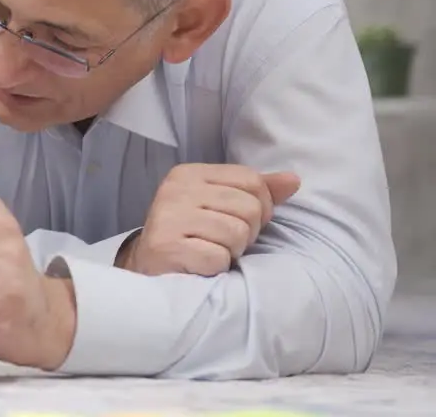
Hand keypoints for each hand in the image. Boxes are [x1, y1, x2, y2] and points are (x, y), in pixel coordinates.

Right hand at [119, 164, 300, 276]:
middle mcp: (176, 190)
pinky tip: (200, 264)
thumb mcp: (220, 204)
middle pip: (249, 207)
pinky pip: (218, 257)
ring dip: (231, 251)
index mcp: (189, 174)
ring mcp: (169, 217)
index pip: (250, 179)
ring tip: (211, 251)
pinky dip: (216, 267)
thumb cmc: (191, 234)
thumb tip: (293, 180)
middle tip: (222, 241)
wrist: (149, 268)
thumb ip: (255, 191)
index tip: (241, 221)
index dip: (260, 206)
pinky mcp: (167, 246)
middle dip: (246, 231)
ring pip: (237, 233)